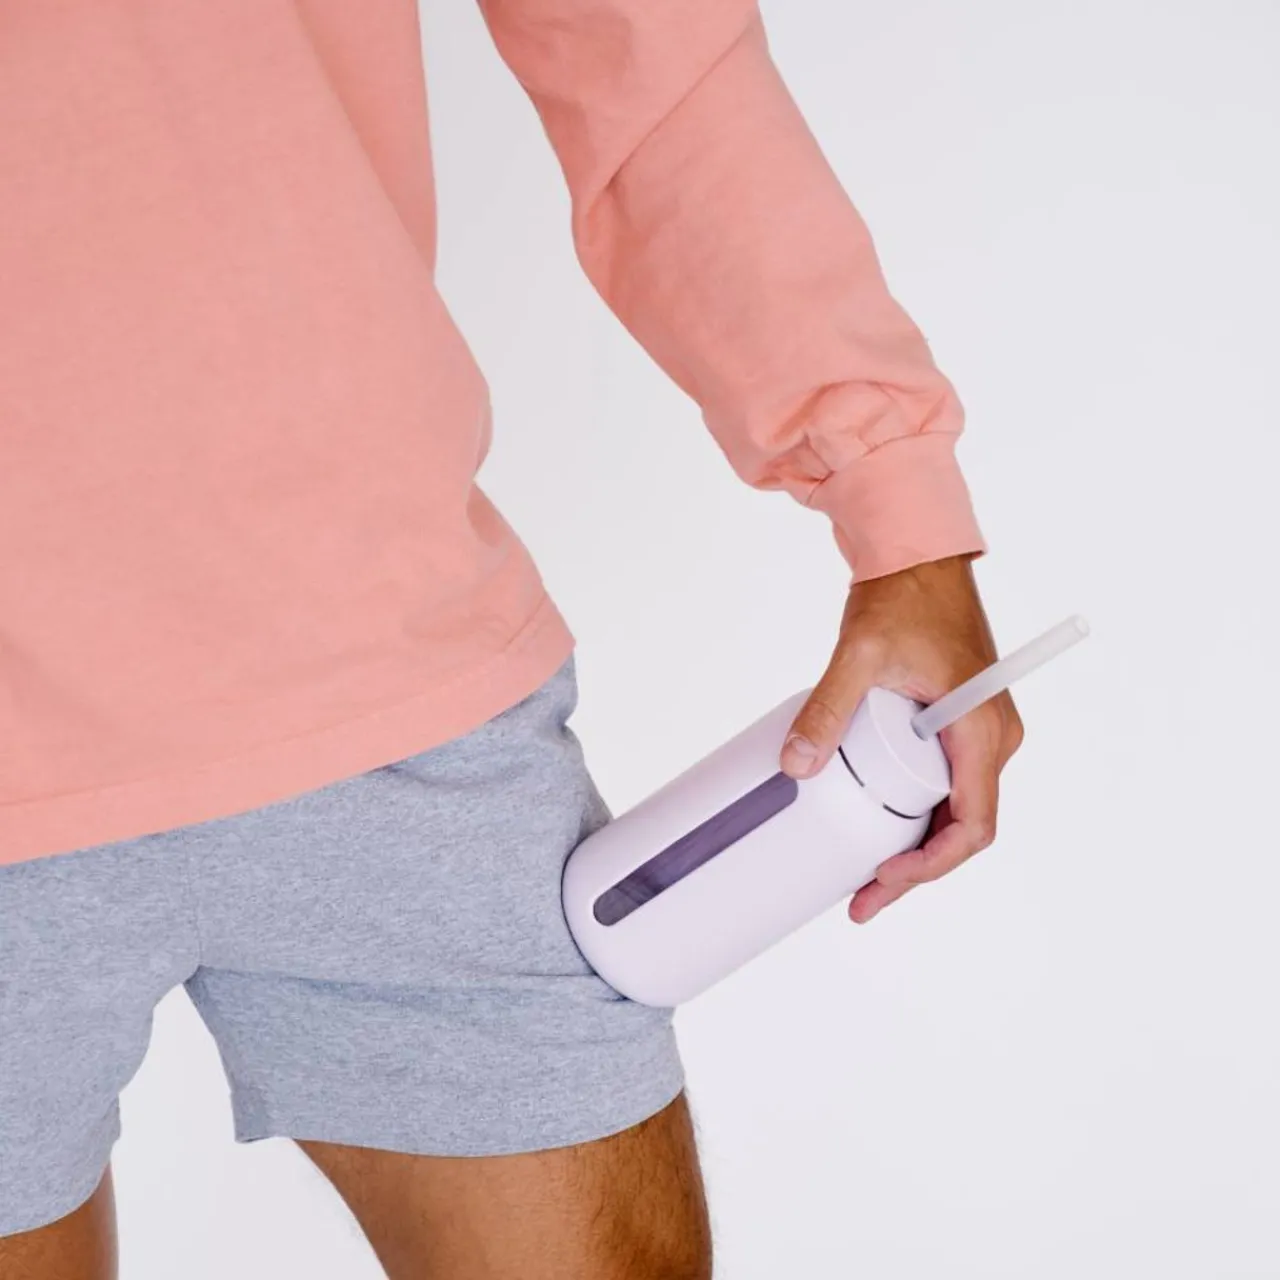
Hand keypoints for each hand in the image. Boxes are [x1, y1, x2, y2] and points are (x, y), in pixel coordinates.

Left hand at [779, 554, 1023, 922]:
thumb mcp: (860, 656)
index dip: (929, 868)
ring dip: (920, 848)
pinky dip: (920, 815)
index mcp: (980, 729)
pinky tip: (885, 831)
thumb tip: (797, 763)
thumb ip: (828, 709)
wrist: (918, 557)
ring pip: (958, 810)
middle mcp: (993, 737)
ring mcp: (981, 732)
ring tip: (868, 877)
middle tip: (862, 898)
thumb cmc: (903, 598)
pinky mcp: (962, 723)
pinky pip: (950, 784)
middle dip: (916, 871)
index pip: (972, 826)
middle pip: (964, 828)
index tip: (882, 883)